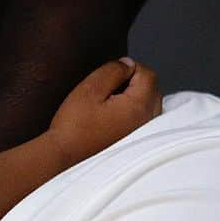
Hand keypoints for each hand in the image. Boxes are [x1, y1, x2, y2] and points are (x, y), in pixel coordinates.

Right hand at [46, 58, 160, 166]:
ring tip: (110, 99)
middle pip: (153, 89)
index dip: (130, 67)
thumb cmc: (75, 124)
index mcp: (139, 107)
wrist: (66, 157)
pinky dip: (134, 111)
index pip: (148, 75)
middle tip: (110, 84)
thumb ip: (112, 71)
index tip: (110, 72)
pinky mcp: (136, 143)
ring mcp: (143, 135)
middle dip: (136, 80)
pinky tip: (114, 115)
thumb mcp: (90, 89)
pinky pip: (145, 119)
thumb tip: (128, 64)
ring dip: (136, 96)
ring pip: (151, 104)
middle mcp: (148, 122)